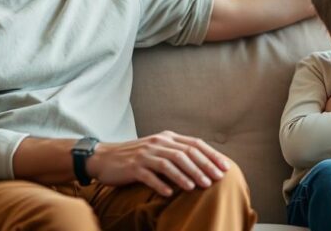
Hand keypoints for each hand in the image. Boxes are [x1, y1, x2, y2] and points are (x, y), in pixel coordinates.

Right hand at [87, 131, 230, 195]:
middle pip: (185, 153)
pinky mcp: (134, 167)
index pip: (195, 144)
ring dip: (186, 175)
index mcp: (167, 137)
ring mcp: (145, 154)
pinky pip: (150, 176)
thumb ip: (177, 153)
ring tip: (198, 187)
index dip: (212, 155)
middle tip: (216, 179)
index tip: (225, 167)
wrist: (105, 158)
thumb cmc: (136, 157)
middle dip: (203, 166)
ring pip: (170, 163)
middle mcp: (158, 142)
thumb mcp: (158, 150)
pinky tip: (170, 194)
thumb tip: (203, 165)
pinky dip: (161, 184)